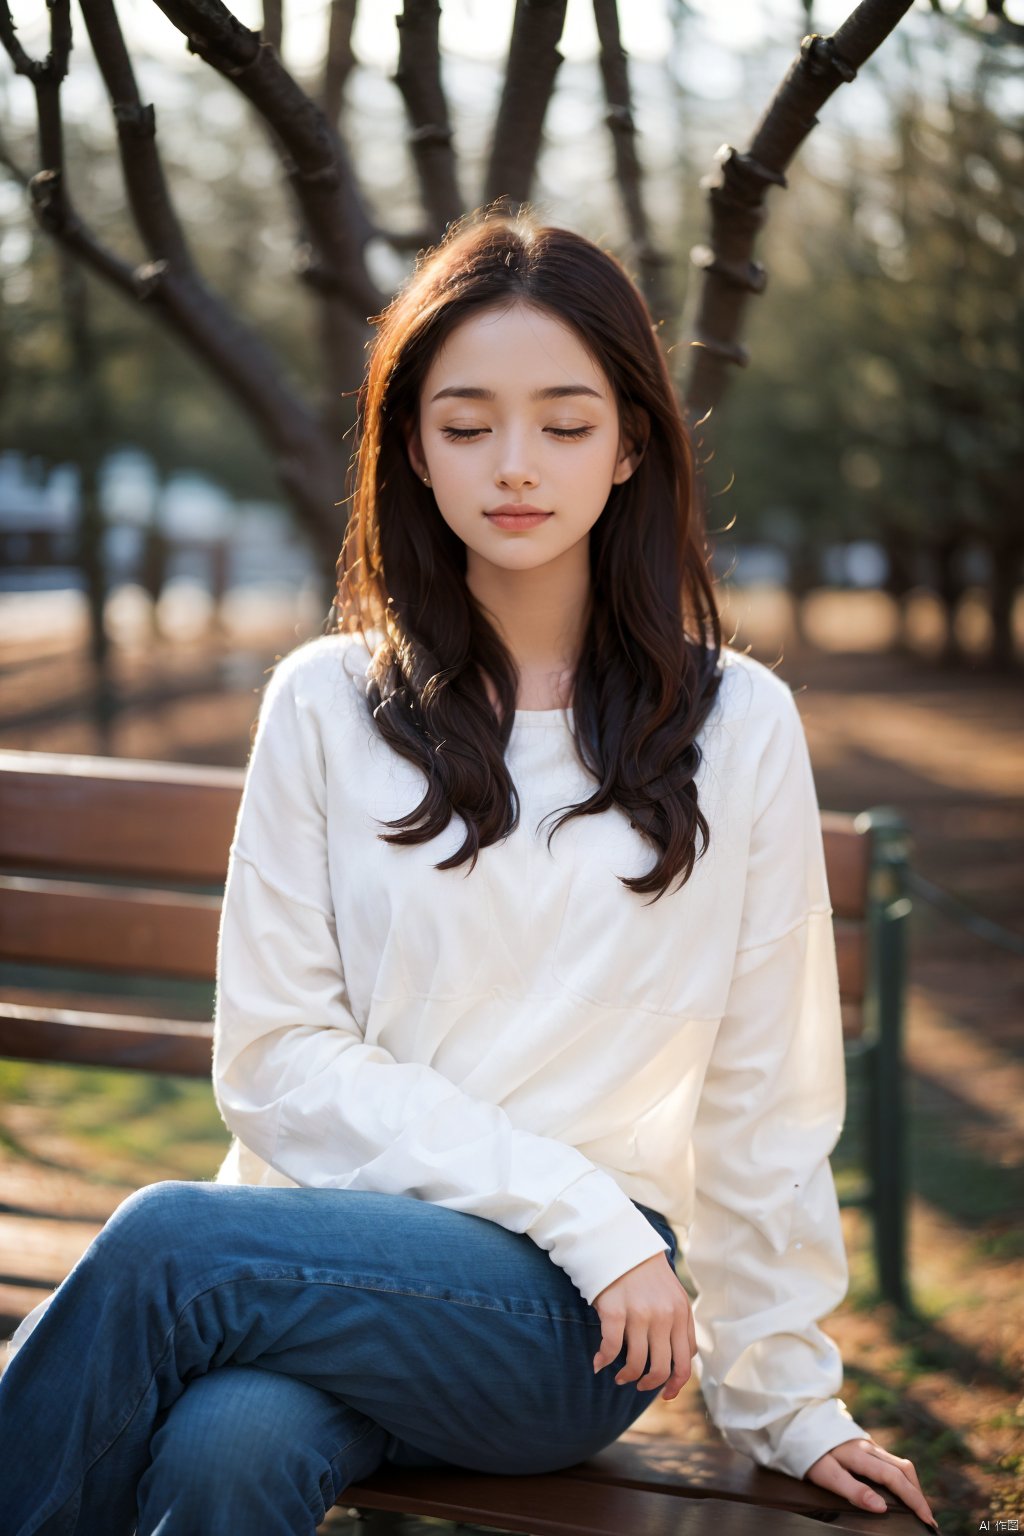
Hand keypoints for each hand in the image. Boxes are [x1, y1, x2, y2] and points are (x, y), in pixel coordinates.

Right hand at [591, 1252, 696, 1398]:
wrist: (621, 1243)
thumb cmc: (647, 1273)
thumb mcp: (673, 1295)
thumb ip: (680, 1324)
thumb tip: (681, 1361)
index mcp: (681, 1313)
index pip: (685, 1360)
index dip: (676, 1382)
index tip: (666, 1393)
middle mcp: (664, 1315)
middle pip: (663, 1367)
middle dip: (652, 1384)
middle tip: (640, 1385)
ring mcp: (639, 1313)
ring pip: (637, 1363)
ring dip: (627, 1376)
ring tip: (620, 1377)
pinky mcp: (615, 1310)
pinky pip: (610, 1347)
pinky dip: (604, 1360)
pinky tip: (599, 1363)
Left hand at [805, 1437, 937, 1528]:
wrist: (797, 1422)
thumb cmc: (809, 1451)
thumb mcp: (826, 1474)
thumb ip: (853, 1490)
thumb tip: (881, 1507)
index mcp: (861, 1455)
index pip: (896, 1479)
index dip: (914, 1500)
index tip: (927, 1519)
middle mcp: (869, 1448)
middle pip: (904, 1470)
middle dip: (918, 1494)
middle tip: (928, 1518)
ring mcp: (868, 1445)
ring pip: (899, 1464)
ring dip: (912, 1485)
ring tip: (918, 1506)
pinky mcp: (865, 1446)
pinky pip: (891, 1462)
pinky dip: (902, 1478)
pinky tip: (901, 1490)